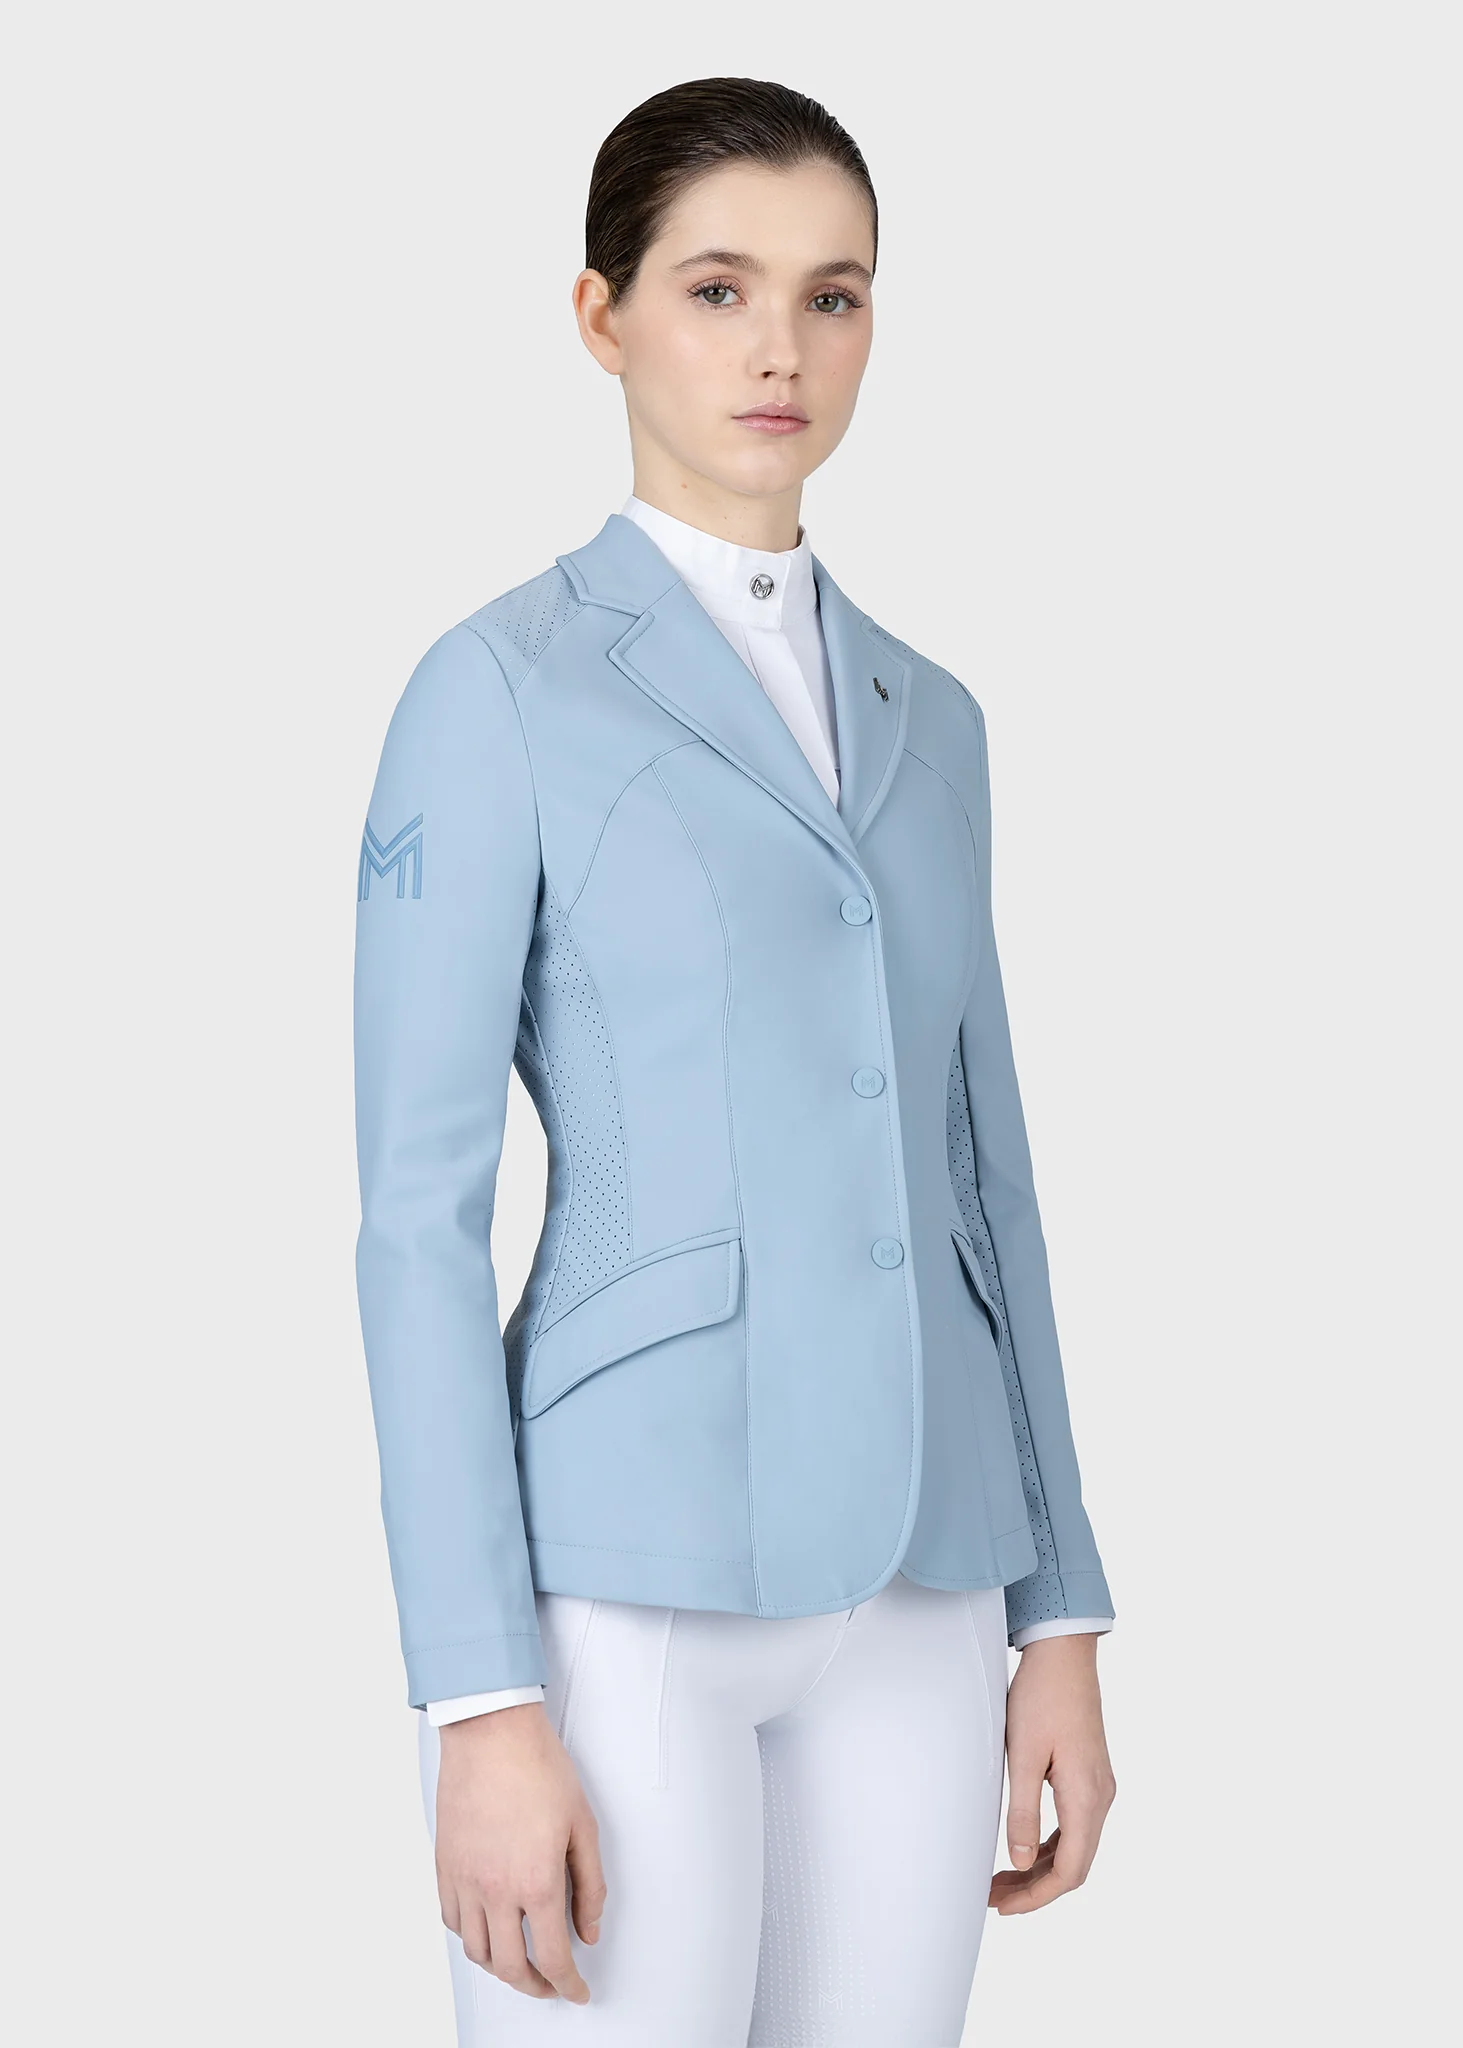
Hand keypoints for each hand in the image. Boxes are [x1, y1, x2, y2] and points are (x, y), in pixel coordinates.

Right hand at [435, 1702, 605, 2000]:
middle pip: (510, 1967)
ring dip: (500, 1967)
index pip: (553, 1958)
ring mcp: (465, 1881)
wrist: (491, 1733)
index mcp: (537, 1882)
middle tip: (551, 1985)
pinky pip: (453, 1922)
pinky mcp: (445, 1867)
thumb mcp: (583, 1825)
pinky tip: (488, 1928)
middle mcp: (497, 1890)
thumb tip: (589, 1930)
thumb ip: (591, 1885)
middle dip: (535, 1986)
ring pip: (477, 1952)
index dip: (568, 1985)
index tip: (576, 1992)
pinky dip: (472, 1937)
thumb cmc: (539, 1769)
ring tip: (520, 1962)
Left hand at [989, 1632, 1114, 1914]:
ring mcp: (1098, 1785)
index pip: (1070, 1870)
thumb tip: (1019, 1863)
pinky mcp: (1090, 1774)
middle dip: (1035, 1888)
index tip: (1003, 1906)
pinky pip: (1075, 1824)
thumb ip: (1022, 1812)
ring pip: (1075, 1846)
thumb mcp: (1023, 1755)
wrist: (1064, 1653)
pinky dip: (1049, 1845)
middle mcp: (1100, 1796)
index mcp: (1086, 1796)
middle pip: (1075, 1864)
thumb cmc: (1041, 1697)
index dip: (1037, 1896)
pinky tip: (1023, 1849)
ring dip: (1041, 1868)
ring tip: (1002, 1879)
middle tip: (994, 1898)